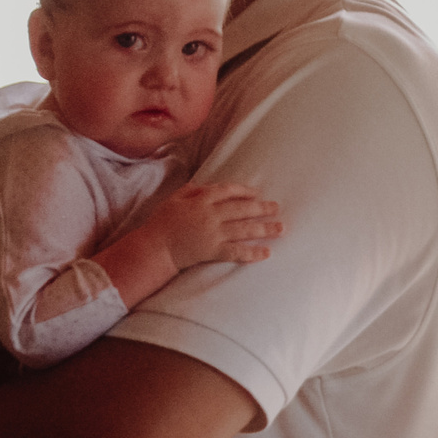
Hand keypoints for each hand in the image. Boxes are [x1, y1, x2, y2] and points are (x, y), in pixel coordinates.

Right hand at [140, 182, 282, 269]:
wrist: (155, 248)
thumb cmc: (162, 222)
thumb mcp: (174, 199)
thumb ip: (193, 190)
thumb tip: (210, 185)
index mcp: (200, 200)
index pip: (228, 190)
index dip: (244, 191)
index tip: (257, 193)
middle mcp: (209, 215)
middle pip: (241, 209)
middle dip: (262, 208)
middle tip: (277, 208)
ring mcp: (212, 233)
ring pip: (244, 229)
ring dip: (265, 228)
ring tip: (281, 228)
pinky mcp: (213, 251)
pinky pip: (237, 251)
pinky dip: (253, 253)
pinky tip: (267, 253)